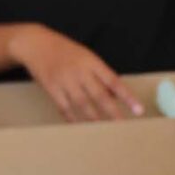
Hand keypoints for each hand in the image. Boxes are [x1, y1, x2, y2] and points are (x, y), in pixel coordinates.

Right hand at [10, 24, 143, 121]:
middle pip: (99, 95)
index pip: (114, 82)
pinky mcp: (51, 88)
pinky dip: (72, 118)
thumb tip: (116, 96)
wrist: (35, 43)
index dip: (127, 97)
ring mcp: (65, 80)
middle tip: (123, 126)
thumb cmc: (65, 51)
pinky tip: (79, 126)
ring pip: (82, 104)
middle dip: (113, 112)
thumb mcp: (86, 56)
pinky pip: (64, 107)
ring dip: (94, 119)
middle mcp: (80, 72)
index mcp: (92, 62)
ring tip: (103, 131)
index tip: (138, 110)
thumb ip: (101, 75)